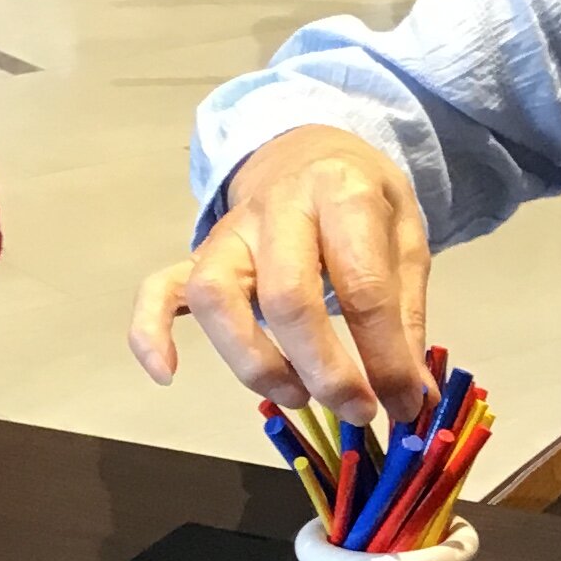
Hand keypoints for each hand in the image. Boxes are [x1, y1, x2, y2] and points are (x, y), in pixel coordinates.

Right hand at [129, 126, 436, 427]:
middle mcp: (277, 207)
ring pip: (215, 297)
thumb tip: (410, 395)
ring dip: (254, 361)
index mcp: (341, 193)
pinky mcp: (197, 253)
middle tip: (356, 409)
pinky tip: (167, 373)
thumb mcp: (407, 238)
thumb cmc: (362, 201)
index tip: (404, 404)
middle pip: (286, 296)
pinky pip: (158, 288)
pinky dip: (149, 331)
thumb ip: (406, 314)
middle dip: (323, 369)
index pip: (362, 285)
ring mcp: (229, 230)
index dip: (385, 357)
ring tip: (296, 396)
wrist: (310, 150)